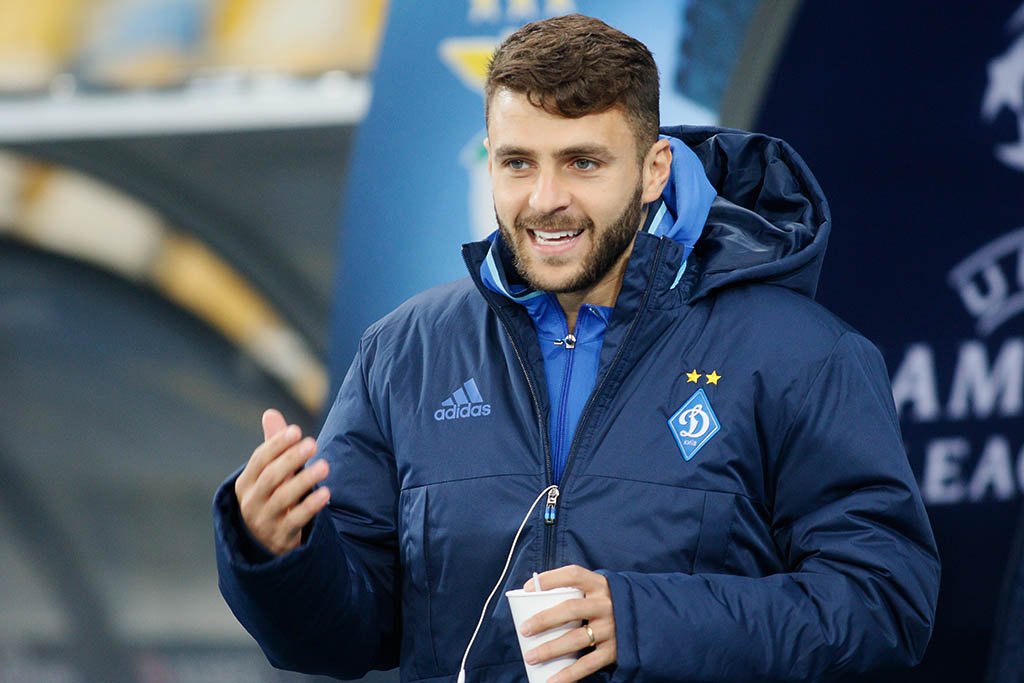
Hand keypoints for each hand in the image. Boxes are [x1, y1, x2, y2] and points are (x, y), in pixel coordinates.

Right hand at [234, 408, 330, 555]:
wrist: (266, 546)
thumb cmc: (270, 499)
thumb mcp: (269, 475)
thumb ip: (273, 446)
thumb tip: (271, 413)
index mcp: (245, 484)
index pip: (259, 460)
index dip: (277, 444)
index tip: (296, 430)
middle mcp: (251, 502)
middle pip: (271, 477)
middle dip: (291, 459)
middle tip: (313, 443)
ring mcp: (265, 521)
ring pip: (284, 498)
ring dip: (305, 480)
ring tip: (325, 465)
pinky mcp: (281, 536)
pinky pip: (296, 520)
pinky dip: (311, 506)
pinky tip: (325, 493)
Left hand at [519, 565, 616, 682]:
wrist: (649, 620)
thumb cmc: (608, 604)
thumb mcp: (598, 591)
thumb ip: (575, 593)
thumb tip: (534, 600)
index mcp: (600, 585)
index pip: (573, 574)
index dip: (549, 579)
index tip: (526, 588)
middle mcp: (606, 605)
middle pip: (571, 609)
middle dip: (545, 619)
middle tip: (524, 629)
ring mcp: (611, 628)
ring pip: (576, 639)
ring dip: (550, 649)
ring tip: (530, 656)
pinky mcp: (614, 650)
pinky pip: (588, 664)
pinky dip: (568, 674)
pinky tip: (551, 680)